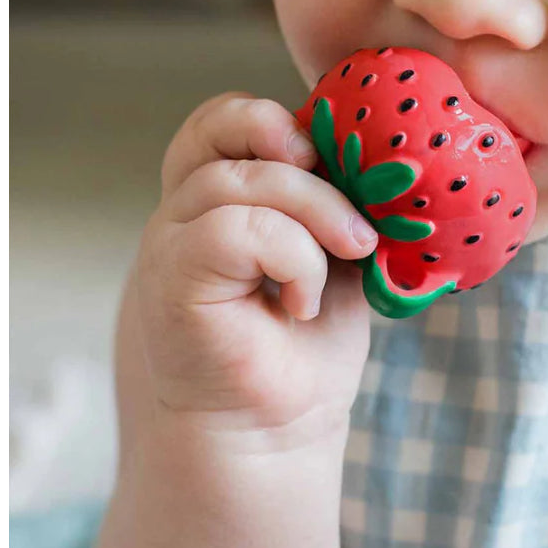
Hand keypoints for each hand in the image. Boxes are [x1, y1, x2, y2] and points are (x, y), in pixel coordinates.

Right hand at [130, 92, 377, 437]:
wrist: (278, 429)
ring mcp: (170, 242)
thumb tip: (377, 154)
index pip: (223, 118)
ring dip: (316, 216)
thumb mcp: (333, 253)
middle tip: (356, 225)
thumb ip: (335, 200)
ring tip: (346, 261)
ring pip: (241, 179)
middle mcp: (183, 210)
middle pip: (231, 133)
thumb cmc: (306, 344)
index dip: (272, 119)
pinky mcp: (171, 279)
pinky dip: (293, 258)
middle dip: (311, 165)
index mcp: (217, 196)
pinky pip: (236, 228)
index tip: (331, 157)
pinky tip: (301, 303)